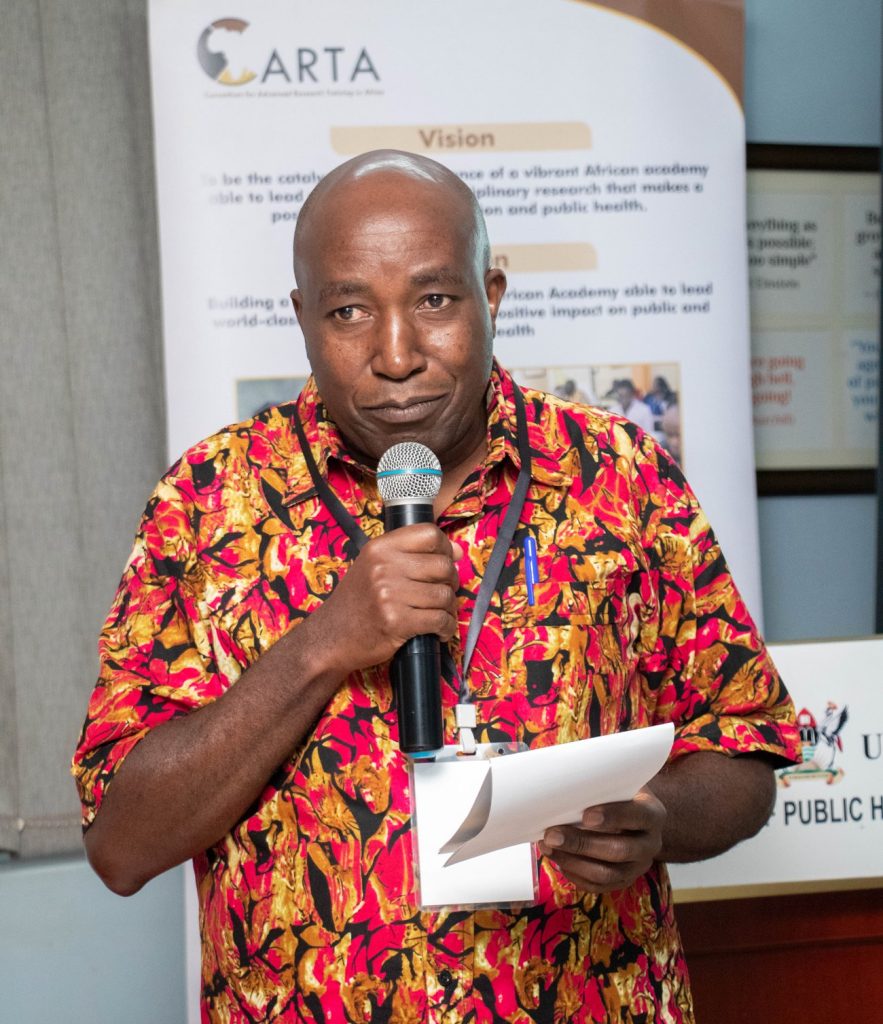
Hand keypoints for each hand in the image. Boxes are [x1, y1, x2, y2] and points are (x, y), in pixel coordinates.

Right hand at [310, 523, 462, 674]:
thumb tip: (457, 551)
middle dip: (451, 582)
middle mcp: (384, 566)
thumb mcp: (374, 566)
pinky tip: (438, 631)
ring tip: (437, 614)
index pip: (430, 534)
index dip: (446, 548)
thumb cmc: (357, 602)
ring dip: (448, 609)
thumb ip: (412, 555)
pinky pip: (439, 620)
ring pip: (445, 595)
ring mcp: (390, 594)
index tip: (446, 561)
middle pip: (443, 566)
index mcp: (380, 547)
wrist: (330, 637)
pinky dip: (445, 628)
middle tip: (442, 594)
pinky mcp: (397, 621)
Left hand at [538, 788, 665, 892]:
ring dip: (572, 861)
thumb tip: (565, 778)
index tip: (586, 815)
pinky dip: (575, 874)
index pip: (637, 816)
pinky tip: (557, 859)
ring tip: (548, 847)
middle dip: (581, 843)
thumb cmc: (617, 793)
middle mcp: (651, 844)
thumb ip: (600, 782)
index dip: (613, 816)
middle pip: (619, 850)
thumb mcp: (617, 782)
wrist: (630, 816)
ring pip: (607, 873)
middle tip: (552, 834)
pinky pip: (599, 886)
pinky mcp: (623, 881)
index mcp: (653, 814)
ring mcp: (638, 866)